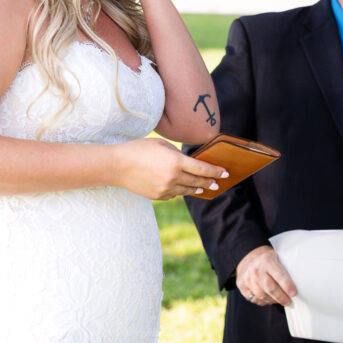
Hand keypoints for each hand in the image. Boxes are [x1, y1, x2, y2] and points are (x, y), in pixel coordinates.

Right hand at [111, 137, 225, 199]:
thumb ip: (177, 154)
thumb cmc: (138, 150)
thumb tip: (189, 162)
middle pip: (198, 181)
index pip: (202, 169)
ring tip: (203, 187)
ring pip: (187, 190)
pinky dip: (179, 191)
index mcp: (176, 162)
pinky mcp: (158, 196)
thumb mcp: (161, 145)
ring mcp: (165, 189)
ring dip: (197, 188)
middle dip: (210, 182)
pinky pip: (174, 194)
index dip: (216, 171)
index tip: (225, 173)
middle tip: (217, 183)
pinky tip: (182, 188)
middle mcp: (173, 177)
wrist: (116, 166)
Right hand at [235, 245, 296, 306]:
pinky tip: (268, 298)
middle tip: (288, 302)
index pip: (279, 275)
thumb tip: (297, 286)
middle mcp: (256, 269)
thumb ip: (284, 269)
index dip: (287, 286)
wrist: (247, 255)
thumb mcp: (277, 258)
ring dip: (272, 300)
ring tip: (279, 299)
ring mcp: (247, 278)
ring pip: (262, 296)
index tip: (294, 294)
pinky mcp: (241, 285)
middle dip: (281, 297)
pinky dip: (263, 301)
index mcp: (267, 260)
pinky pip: (254, 299)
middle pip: (270, 289)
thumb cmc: (267, 259)